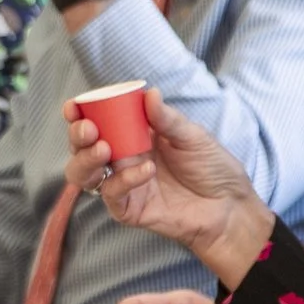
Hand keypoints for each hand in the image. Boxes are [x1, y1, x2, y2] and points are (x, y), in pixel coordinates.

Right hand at [67, 88, 273, 284]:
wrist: (231, 207)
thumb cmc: (214, 169)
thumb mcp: (194, 137)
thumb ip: (168, 119)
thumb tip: (149, 93)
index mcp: (132, 137)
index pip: (97, 123)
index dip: (79, 114)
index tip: (73, 106)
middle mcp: (122, 160)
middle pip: (82, 148)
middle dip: (77, 137)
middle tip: (89, 129)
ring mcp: (123, 185)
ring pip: (84, 174)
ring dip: (86, 160)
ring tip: (104, 150)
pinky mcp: (129, 209)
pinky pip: (112, 195)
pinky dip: (124, 181)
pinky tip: (146, 171)